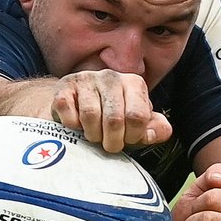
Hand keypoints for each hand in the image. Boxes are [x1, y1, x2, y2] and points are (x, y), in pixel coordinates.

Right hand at [51, 69, 171, 152]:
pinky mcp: (64, 86)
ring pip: (90, 116)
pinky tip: (76, 124)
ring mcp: (86, 79)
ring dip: (91, 135)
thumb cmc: (112, 117)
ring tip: (93, 134)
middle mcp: (111, 76)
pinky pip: (69, 113)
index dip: (132, 137)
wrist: (77, 104)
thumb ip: (155, 129)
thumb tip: (151, 134)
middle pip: (114, 120)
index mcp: (134, 83)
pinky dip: (72, 126)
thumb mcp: (137, 124)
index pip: (137, 117)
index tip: (127, 139)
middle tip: (109, 144)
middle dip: (111, 141)